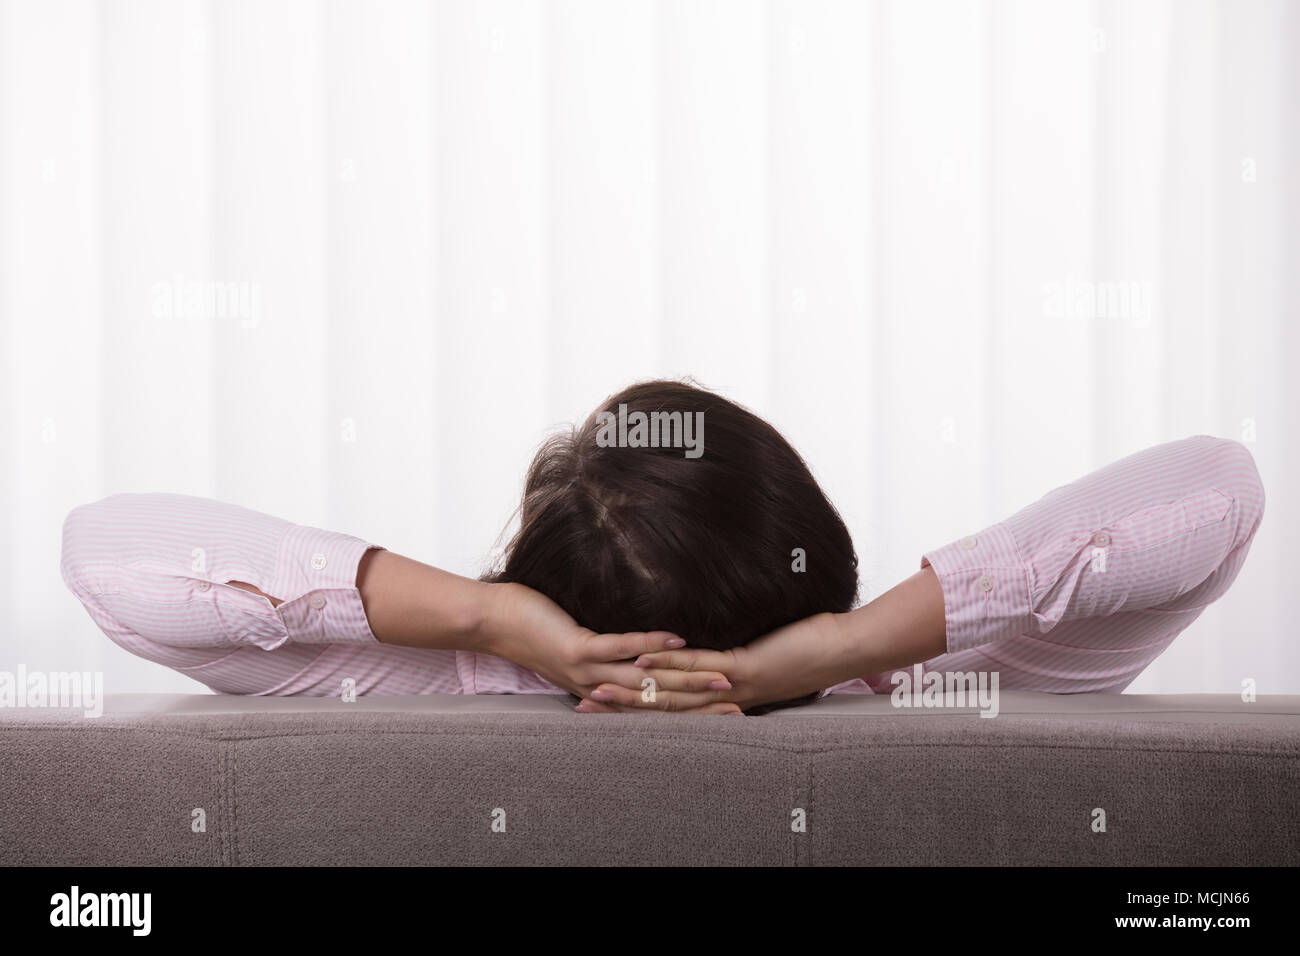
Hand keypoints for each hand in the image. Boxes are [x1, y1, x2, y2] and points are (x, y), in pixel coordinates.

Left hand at [480, 582, 741, 713]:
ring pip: (646, 680)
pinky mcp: (578, 649)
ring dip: (686, 676)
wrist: (493, 623)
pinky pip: (620, 647)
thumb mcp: (577, 651)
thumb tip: (633, 654)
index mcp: (600, 693)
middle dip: (699, 702)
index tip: (725, 713)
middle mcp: (598, 690)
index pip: (652, 709)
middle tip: (736, 703)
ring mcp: (588, 672)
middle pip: (657, 701)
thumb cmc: (535, 630)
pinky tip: (676, 637)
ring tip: (720, 677)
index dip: (689, 712)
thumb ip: (604, 657)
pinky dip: (650, 642)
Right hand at [579, 611, 853, 714]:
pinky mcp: (742, 667)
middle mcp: (723, 699)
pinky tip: (642, 658)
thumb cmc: (807, 647)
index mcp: (725, 699)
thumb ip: (732, 654)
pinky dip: (668, 663)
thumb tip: (713, 646)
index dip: (633, 708)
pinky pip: (698, 665)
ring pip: (673, 691)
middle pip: (662, 707)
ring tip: (597, 685)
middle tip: (582, 703)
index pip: (670, 708)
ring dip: (634, 688)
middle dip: (620, 706)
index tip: (598, 704)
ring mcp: (731, 685)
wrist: (841, 650)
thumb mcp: (761, 654)